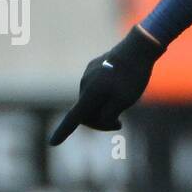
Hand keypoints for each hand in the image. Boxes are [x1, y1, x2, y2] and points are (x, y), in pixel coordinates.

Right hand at [49, 26, 162, 144]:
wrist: (138, 47)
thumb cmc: (132, 77)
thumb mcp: (123, 101)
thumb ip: (107, 115)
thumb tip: (98, 119)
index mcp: (90, 94)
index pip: (74, 118)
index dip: (63, 132)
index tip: (52, 143)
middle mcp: (84, 84)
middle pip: (86, 113)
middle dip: (100, 122)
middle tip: (120, 124)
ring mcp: (88, 74)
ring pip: (92, 100)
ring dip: (104, 107)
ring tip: (124, 102)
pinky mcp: (94, 67)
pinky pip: (96, 88)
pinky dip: (105, 95)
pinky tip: (120, 87)